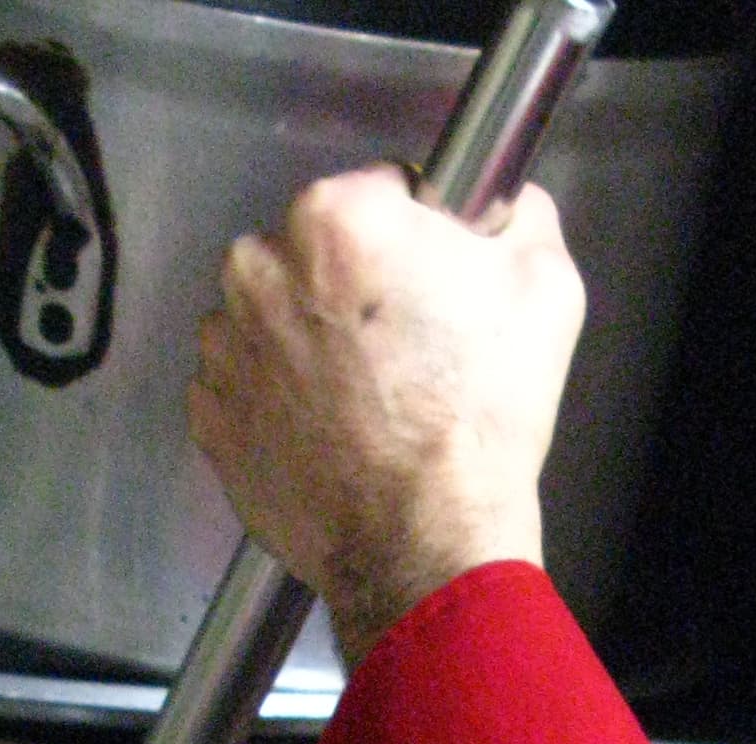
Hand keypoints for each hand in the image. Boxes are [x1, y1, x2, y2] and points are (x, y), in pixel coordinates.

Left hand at [188, 165, 585, 655]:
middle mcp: (259, 270)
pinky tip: (332, 425)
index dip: (416, 234)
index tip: (433, 278)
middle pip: (312, 248)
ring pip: (271, 312)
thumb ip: (520, 216)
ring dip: (308, 336)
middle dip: (351, 283)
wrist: (424, 542)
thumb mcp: (545, 291)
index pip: (378, 190)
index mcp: (334, 220)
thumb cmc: (479, 421)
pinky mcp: (210, 413)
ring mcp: (225, 346)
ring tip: (368, 393)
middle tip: (404, 344)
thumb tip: (507, 202)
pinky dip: (280, 395)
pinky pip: (245, 380)